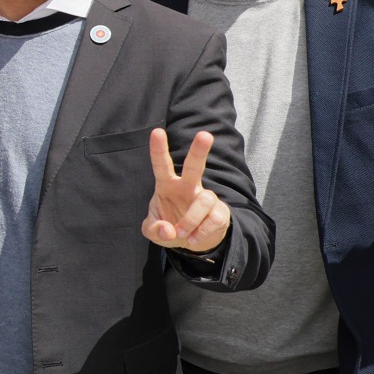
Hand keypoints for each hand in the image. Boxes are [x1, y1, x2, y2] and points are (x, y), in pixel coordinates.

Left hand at [142, 127, 230, 252]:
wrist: (190, 241)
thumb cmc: (169, 227)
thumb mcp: (153, 231)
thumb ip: (153, 230)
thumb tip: (167, 229)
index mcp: (167, 185)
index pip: (162, 165)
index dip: (159, 149)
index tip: (157, 132)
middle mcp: (188, 187)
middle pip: (195, 166)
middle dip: (199, 151)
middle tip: (204, 135)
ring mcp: (205, 197)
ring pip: (204, 200)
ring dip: (191, 220)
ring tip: (181, 234)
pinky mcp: (220, 212)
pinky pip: (214, 218)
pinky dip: (201, 231)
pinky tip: (193, 238)